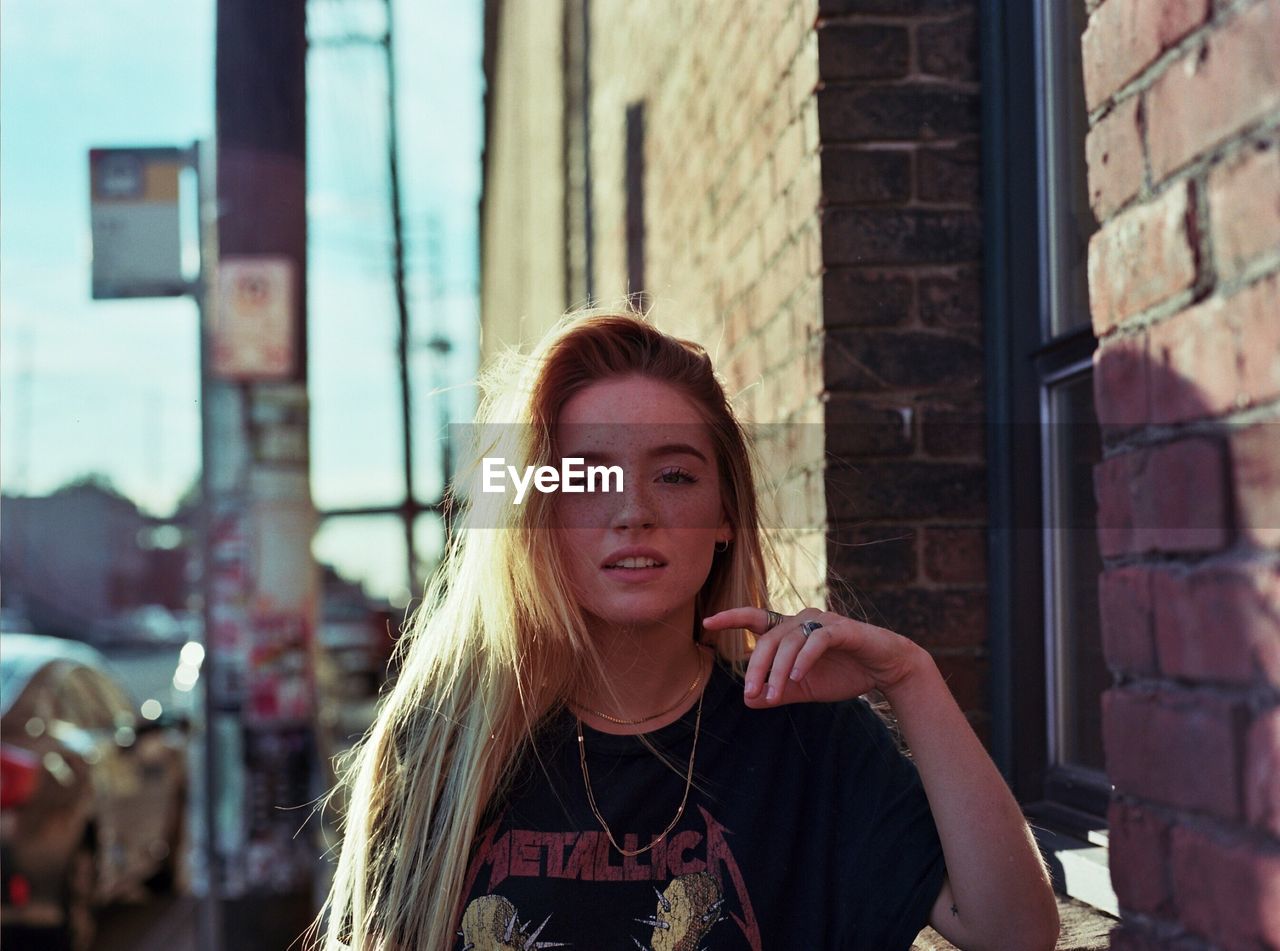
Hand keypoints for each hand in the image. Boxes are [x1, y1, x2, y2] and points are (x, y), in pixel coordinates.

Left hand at [701, 607, 925, 706]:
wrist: (885, 670)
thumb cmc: (843, 674)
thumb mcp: (804, 688)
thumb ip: (778, 691)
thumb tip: (748, 701)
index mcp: (790, 630)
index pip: (755, 619)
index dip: (731, 618)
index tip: (707, 623)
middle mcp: (802, 620)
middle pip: (768, 639)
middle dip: (757, 668)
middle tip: (752, 694)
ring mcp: (822, 621)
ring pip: (789, 641)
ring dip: (779, 670)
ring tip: (774, 695)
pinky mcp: (842, 629)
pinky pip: (816, 640)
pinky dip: (804, 659)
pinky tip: (798, 677)